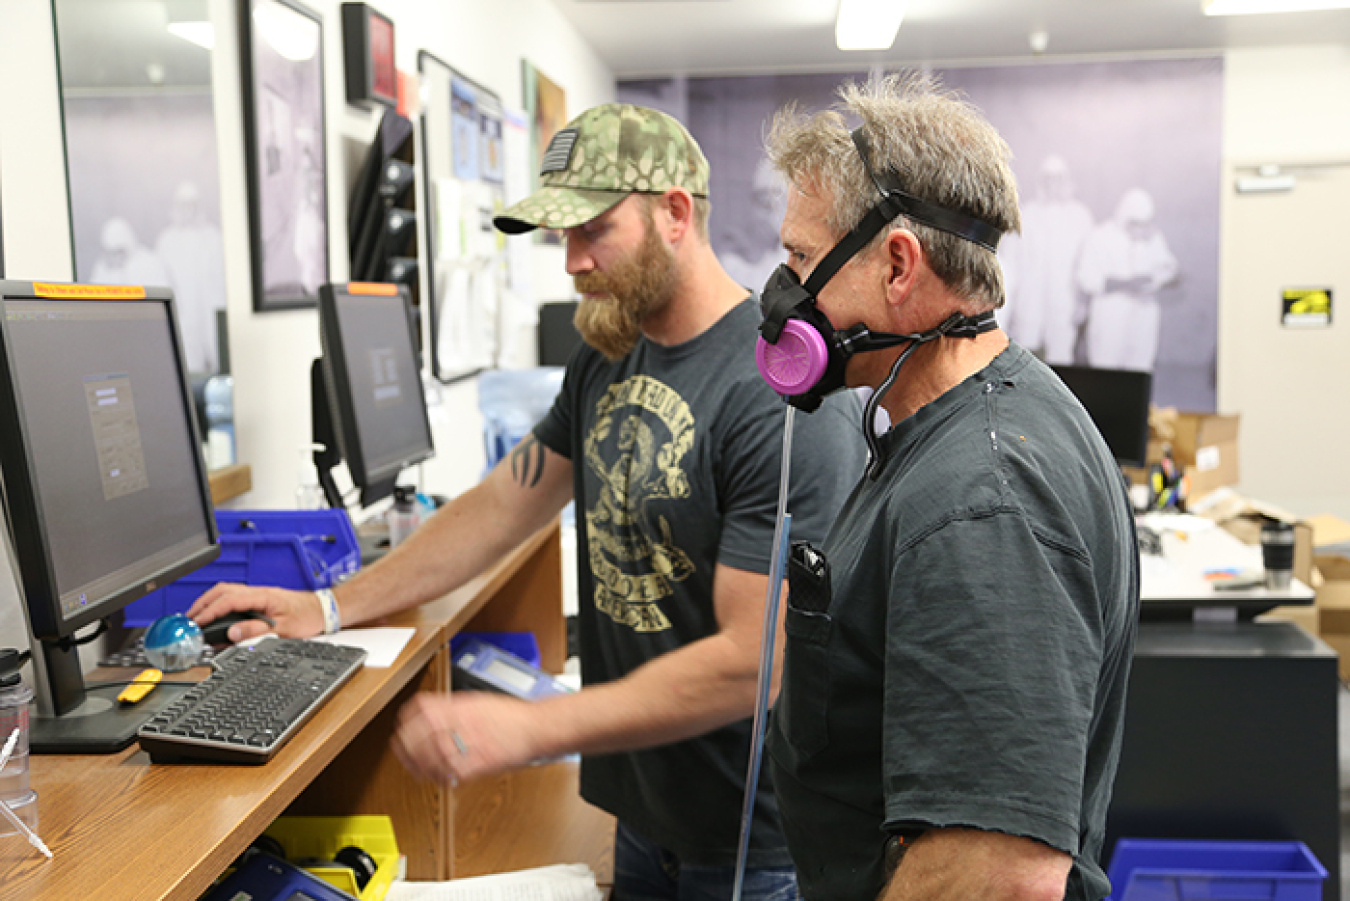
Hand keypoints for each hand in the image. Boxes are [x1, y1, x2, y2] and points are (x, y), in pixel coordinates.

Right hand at [187, 583, 324, 641]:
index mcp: (263, 596)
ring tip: (196, 618)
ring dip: (209, 603)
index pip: (228, 600)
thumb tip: (233, 633)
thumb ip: (257, 632)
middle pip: (222, 591)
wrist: (323, 610)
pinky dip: (219, 605)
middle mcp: (258, 592)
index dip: (209, 612)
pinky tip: (215, 616)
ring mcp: (258, 594)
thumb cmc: (307, 617)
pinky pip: (233, 598)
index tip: (196, 623)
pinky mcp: (259, 600)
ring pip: (226, 593)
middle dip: (202, 604)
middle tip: (188, 620)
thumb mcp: (283, 630)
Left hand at [393, 691, 541, 783]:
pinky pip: (450, 773)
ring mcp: (469, 743)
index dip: (406, 717)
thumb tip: (434, 712)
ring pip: (430, 755)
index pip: (422, 707)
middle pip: (420, 732)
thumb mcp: (479, 701)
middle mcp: (462, 723)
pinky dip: (440, 777)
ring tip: (416, 768)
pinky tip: (439, 777)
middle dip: (406, 743)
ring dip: (419, 764)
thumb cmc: (513, 716)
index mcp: (461, 706)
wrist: (537, 728)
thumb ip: (455, 707)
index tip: (401, 725)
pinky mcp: (478, 764)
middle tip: (401, 749)